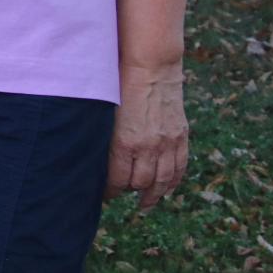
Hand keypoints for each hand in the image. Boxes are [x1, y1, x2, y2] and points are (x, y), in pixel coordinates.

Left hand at [105, 60, 188, 208]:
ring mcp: (167, 143)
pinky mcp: (180, 136)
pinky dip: (172, 182)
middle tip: (119, 195)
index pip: (116, 180)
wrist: (151, 67)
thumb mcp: (105, 113)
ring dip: (153, 196)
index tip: (102, 194)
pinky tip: (165, 190)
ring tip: (145, 205)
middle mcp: (148, 147)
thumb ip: (104, 137)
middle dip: (127, 192)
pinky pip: (179, 168)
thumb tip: (93, 159)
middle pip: (139, 183)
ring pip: (161, 181)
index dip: (108, 191)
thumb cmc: (119, 85)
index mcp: (124, 142)